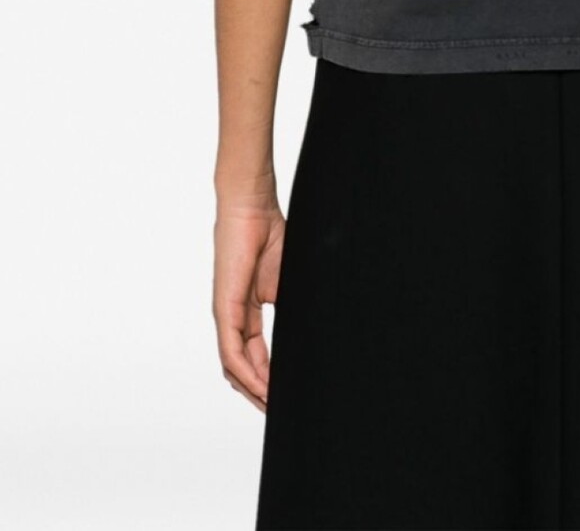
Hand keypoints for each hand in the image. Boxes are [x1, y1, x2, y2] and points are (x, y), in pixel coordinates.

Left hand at [212, 195, 285, 412]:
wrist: (253, 207)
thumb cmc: (271, 234)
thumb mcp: (288, 281)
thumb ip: (294, 307)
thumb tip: (314, 329)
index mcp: (248, 311)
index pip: (256, 354)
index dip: (270, 377)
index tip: (286, 394)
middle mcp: (233, 317)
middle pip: (241, 368)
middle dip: (260, 392)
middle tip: (279, 411)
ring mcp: (227, 314)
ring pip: (234, 366)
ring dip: (253, 389)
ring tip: (273, 405)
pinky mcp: (225, 308)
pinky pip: (231, 351)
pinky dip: (246, 372)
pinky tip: (262, 386)